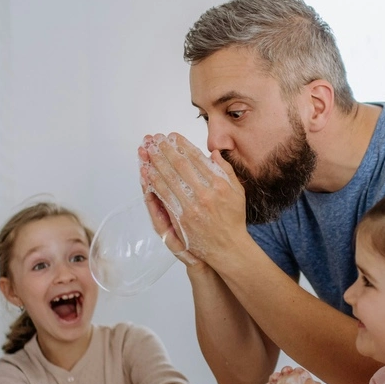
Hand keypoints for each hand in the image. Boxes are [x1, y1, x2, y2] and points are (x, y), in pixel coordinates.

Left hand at [137, 132, 247, 265]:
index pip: (197, 159)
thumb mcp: (237, 191)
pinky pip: (166, 197)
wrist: (228, 247)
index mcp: (219, 184)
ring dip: (156, 163)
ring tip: (147, 151)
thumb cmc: (233, 219)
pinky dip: (156, 184)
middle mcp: (205, 194)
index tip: (172, 136)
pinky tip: (148, 173)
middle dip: (165, 150)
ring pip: (170, 180)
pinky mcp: (182, 219)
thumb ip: (226, 171)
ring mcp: (192, 207)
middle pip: (180, 166)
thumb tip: (213, 153)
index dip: (182, 145)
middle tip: (155, 139)